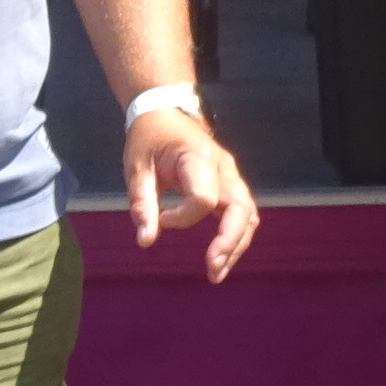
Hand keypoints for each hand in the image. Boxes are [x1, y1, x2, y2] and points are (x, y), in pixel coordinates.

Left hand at [126, 108, 257, 284]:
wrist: (166, 113)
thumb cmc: (149, 140)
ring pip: (249, 214)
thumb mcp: (136, 168)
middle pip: (242, 209)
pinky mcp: (231, 184)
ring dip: (237, 245)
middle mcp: (223, 168)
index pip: (204, 198)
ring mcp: (232, 176)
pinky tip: (222, 256)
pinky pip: (243, 213)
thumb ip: (142, 204)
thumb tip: (146, 241)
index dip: (182, 216)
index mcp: (198, 159)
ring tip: (217, 272)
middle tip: (212, 271)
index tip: (161, 219)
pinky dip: (236, 237)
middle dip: (230, 242)